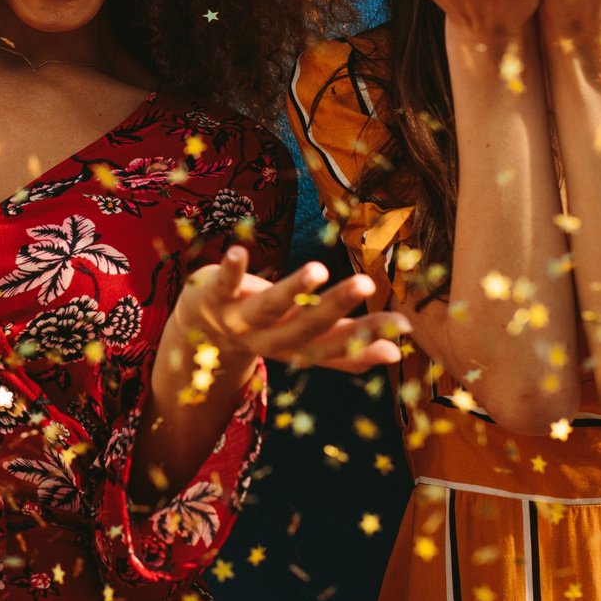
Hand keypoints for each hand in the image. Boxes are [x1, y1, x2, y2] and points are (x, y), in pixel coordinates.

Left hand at [162, 248, 409, 378]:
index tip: (403, 324)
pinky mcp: (214, 297)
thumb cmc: (265, 332)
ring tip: (318, 269)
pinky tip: (239, 251)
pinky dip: (230, 269)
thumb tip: (399, 348)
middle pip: (305, 327)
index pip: (336, 345)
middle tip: (367, 287)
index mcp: (297, 348)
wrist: (197, 339)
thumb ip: (348, 345)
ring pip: (269, 307)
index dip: (367, 337)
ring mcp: (240, 320)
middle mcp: (269, 340)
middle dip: (335, 307)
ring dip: (292, 289)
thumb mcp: (305, 341)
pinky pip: (223, 283)